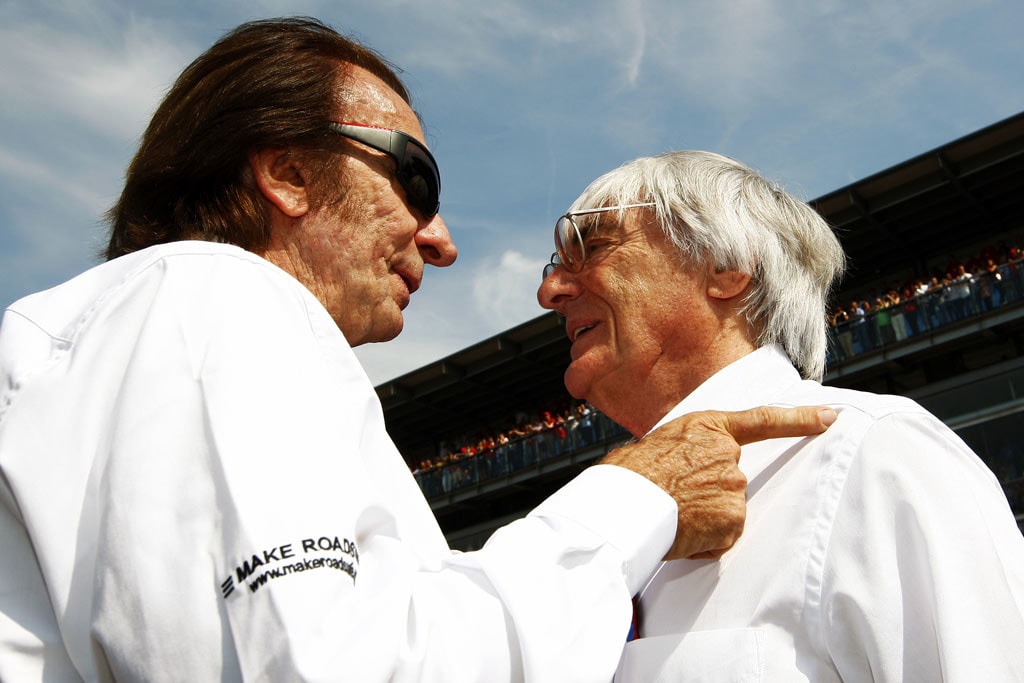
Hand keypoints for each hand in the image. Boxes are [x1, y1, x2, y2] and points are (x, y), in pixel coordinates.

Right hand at [601, 406, 836, 559]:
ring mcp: (734, 487)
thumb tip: (685, 466)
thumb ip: (688, 449)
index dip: (801, 419)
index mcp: (708, 427)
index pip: (764, 420)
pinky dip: (704, 540)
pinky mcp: (733, 520)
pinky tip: (681, 532)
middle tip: (675, 497)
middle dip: (708, 493)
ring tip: (672, 514)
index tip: (829, 417)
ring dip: (705, 517)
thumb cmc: (628, 474)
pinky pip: (722, 536)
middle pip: (732, 479)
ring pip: (726, 509)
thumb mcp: (660, 442)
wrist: (623, 504)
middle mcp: (728, 455)